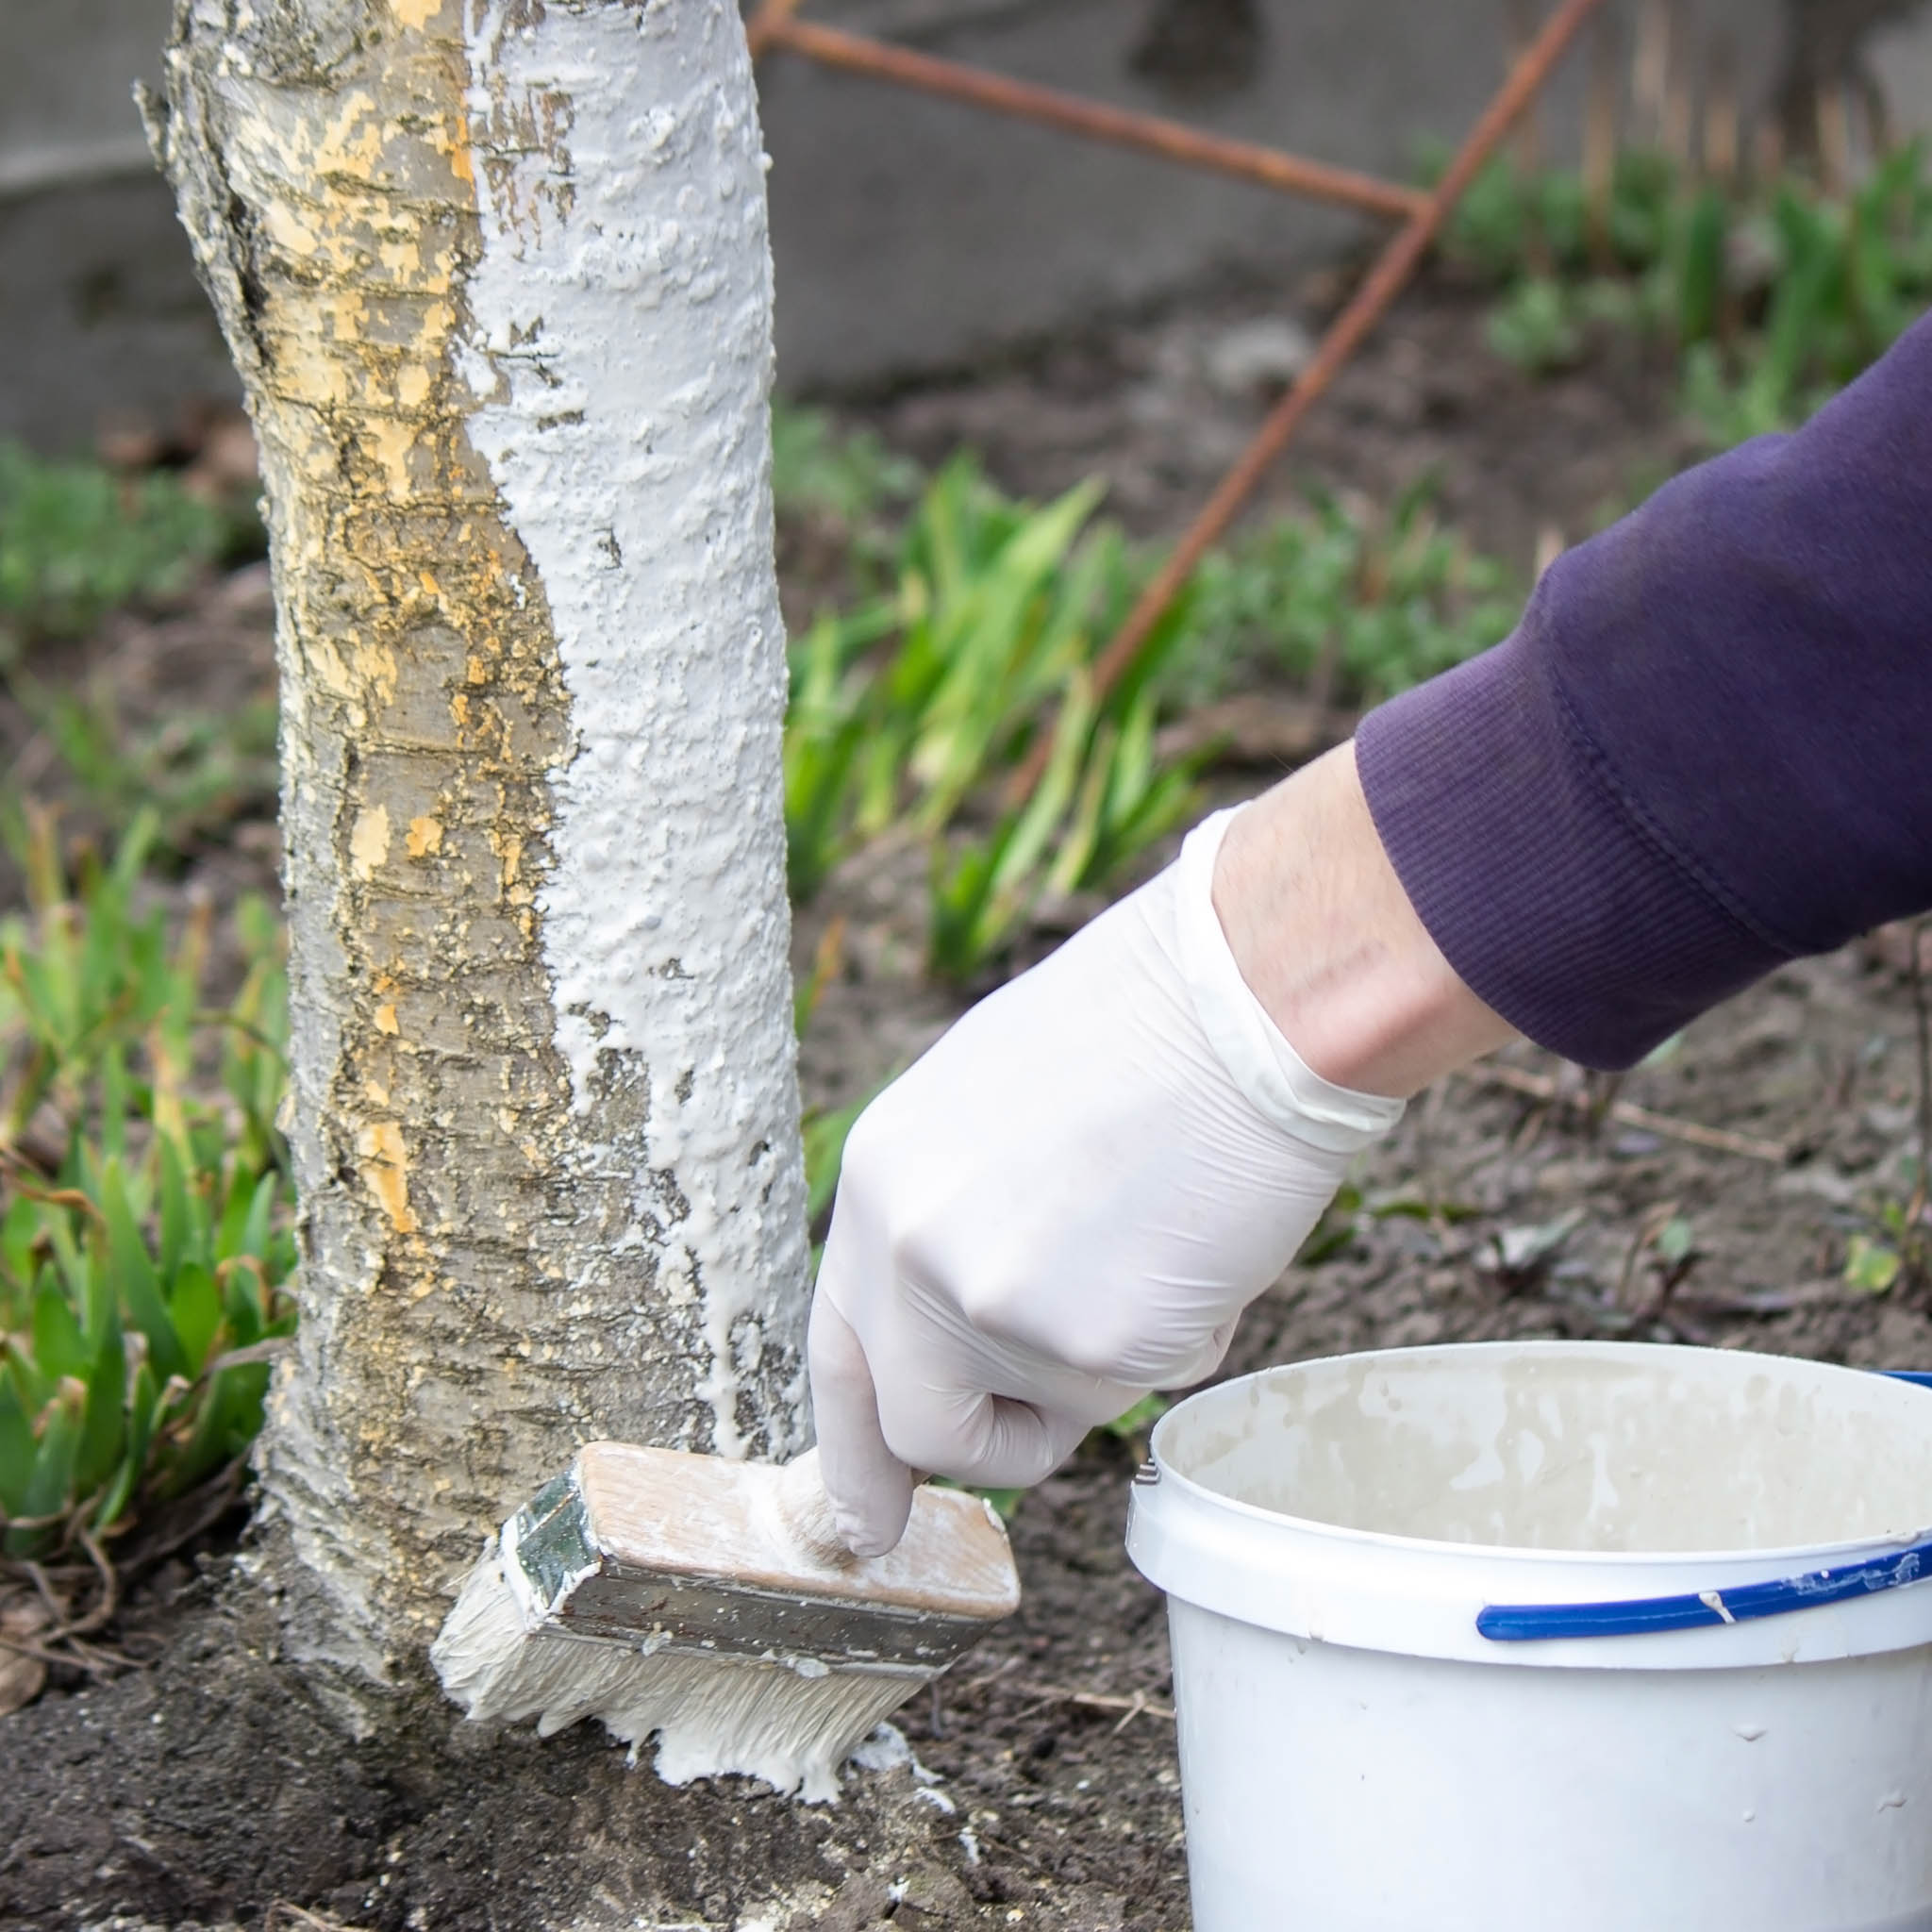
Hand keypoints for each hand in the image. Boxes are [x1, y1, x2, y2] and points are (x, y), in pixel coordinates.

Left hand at [809, 804, 1403, 1556]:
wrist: (1245, 997)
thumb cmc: (1148, 1031)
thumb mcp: (996, 1109)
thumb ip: (959, 1219)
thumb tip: (971, 1331)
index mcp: (882, 1182)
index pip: (842, 1348)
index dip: (857, 1443)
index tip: (866, 1523)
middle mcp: (910, 1251)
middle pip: (920, 1422)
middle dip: (987, 1443)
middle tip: (1035, 1443)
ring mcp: (989, 1303)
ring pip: (1051, 1405)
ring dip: (1105, 1359)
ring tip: (1157, 1238)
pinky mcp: (1085, 1342)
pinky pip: (1134, 1385)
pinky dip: (1176, 1338)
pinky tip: (1198, 1240)